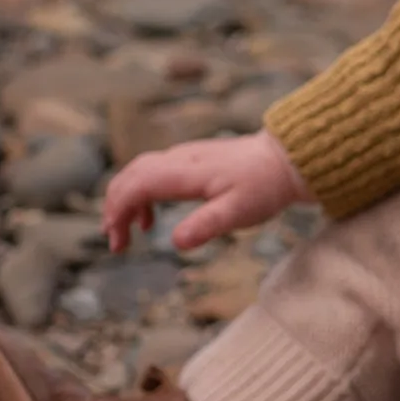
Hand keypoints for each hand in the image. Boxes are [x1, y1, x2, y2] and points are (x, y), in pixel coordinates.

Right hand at [101, 131, 307, 252]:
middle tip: (115, 243)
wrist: (285, 159)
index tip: (116, 240)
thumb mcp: (238, 212)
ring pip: (138, 172)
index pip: (137, 185)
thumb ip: (207, 226)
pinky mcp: (189, 161)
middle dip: (114, 208)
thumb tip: (176, 242)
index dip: (119, 211)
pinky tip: (149, 220)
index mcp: (185, 172)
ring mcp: (183, 157)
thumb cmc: (264, 187)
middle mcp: (178, 159)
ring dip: (124, 201)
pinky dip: (140, 195)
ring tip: (125, 235)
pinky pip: (152, 173)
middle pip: (130, 176)